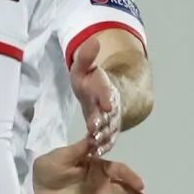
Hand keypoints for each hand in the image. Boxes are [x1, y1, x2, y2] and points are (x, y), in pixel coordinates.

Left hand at [32, 139, 153, 193]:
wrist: (34, 184)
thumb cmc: (50, 166)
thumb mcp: (64, 155)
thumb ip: (81, 148)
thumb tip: (95, 134)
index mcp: (100, 168)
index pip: (120, 172)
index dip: (131, 178)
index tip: (140, 186)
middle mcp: (104, 184)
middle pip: (126, 192)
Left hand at [70, 37, 121, 152]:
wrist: (102, 94)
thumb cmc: (90, 81)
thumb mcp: (83, 68)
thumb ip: (86, 57)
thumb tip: (93, 40)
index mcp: (103, 87)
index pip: (106, 91)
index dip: (106, 97)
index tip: (106, 104)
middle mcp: (110, 104)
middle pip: (108, 113)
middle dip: (102, 120)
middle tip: (95, 127)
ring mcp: (111, 119)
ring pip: (109, 128)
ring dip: (103, 136)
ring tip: (95, 143)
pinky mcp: (108, 130)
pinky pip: (108, 138)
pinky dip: (104, 145)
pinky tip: (97, 153)